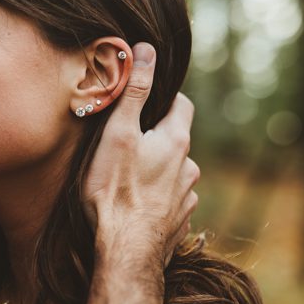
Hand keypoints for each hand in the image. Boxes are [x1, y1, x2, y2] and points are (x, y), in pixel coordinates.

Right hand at [83, 43, 198, 274]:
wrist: (126, 252)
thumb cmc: (115, 191)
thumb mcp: (118, 134)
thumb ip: (134, 92)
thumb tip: (146, 50)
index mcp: (176, 141)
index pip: (181, 104)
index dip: (164, 98)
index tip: (145, 101)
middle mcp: (189, 167)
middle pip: (176, 141)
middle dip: (156, 138)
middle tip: (126, 143)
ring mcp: (187, 198)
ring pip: (174, 174)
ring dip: (157, 172)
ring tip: (128, 180)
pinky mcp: (179, 224)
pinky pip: (171, 203)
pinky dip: (157, 200)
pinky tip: (137, 207)